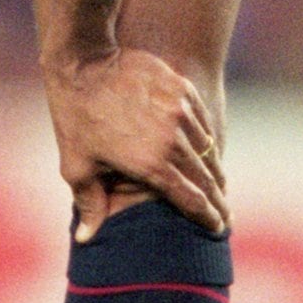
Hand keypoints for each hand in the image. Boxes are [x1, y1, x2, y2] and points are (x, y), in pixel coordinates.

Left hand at [45, 47, 226, 241]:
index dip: (207, 217)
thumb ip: (88, 203)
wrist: (81, 62)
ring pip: (208, 148)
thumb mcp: (76, 165)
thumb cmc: (75, 117)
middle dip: (218, 200)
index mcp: (150, 164)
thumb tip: (86, 239)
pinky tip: (207, 148)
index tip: (218, 228)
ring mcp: (180, 111)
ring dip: (214, 170)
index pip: (190, 199)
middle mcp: (172, 140)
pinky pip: (202, 121)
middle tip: (226, 214)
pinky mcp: (181, 88)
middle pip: (206, 178)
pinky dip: (206, 139)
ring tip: (219, 185)